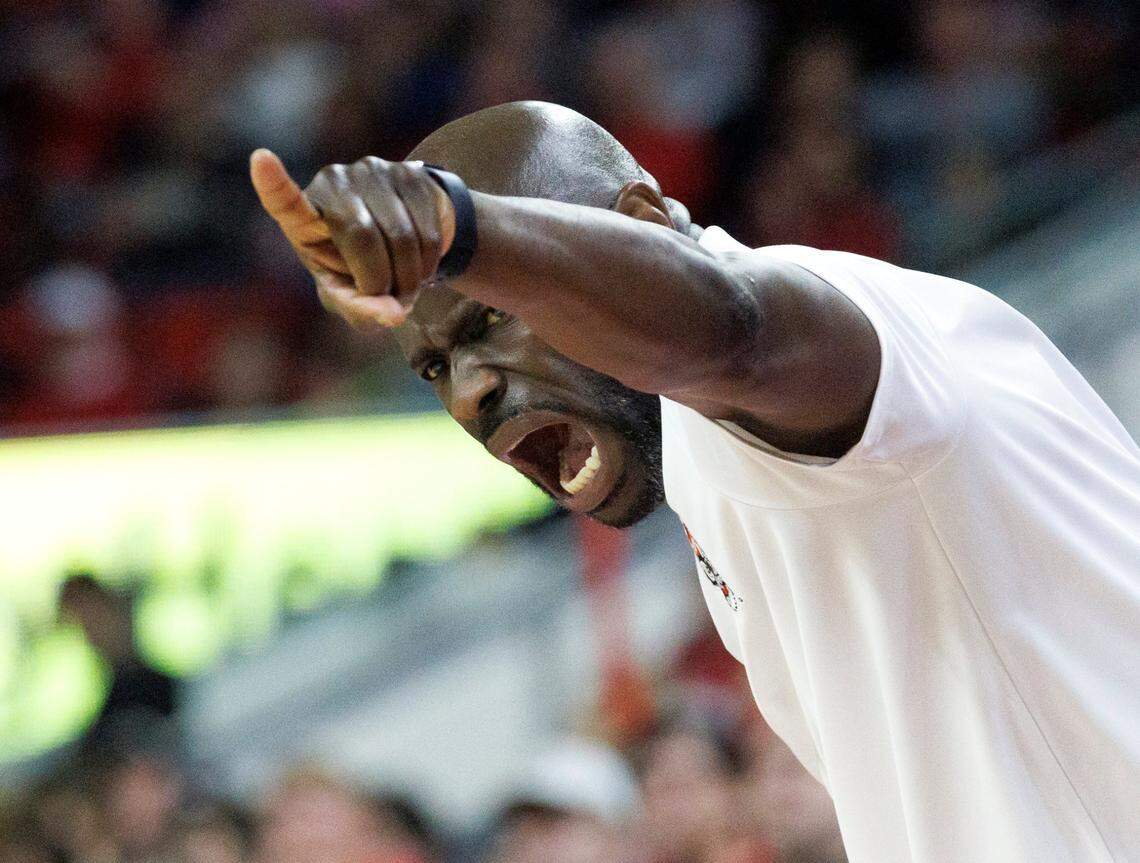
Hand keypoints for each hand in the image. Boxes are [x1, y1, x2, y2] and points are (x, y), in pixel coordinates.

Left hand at [250, 149, 455, 328]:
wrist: (402, 241)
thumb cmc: (360, 272)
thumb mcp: (349, 296)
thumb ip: (361, 309)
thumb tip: (393, 315)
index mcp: (304, 219)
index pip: (285, 202)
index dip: (274, 184)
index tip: (261, 160)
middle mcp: (333, 184)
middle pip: (362, 236)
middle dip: (382, 280)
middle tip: (392, 302)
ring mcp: (372, 173)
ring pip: (402, 235)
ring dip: (411, 278)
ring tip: (407, 286)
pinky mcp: (409, 174)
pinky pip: (428, 229)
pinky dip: (430, 261)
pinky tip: (422, 266)